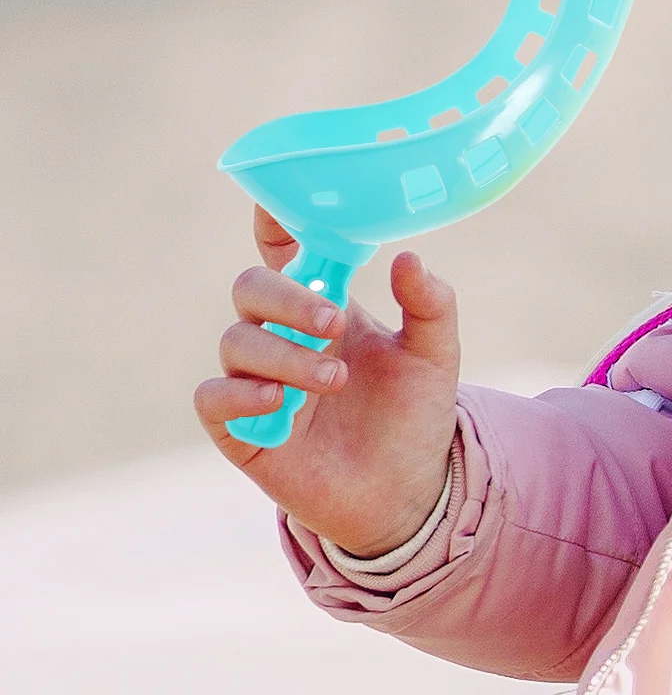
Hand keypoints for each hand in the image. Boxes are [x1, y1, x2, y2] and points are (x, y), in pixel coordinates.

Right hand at [195, 207, 460, 557]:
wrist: (408, 494)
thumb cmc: (414, 417)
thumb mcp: (435, 358)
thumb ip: (430, 305)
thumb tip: (408, 257)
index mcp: (324, 306)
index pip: (286, 251)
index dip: (273, 220)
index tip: (274, 200)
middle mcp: (282, 336)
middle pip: (251, 288)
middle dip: (287, 298)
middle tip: (334, 320)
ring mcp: (256, 379)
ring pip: (236, 341)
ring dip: (284, 354)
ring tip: (336, 379)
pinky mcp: (240, 428)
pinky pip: (212, 397)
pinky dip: (239, 393)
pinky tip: (277, 400)